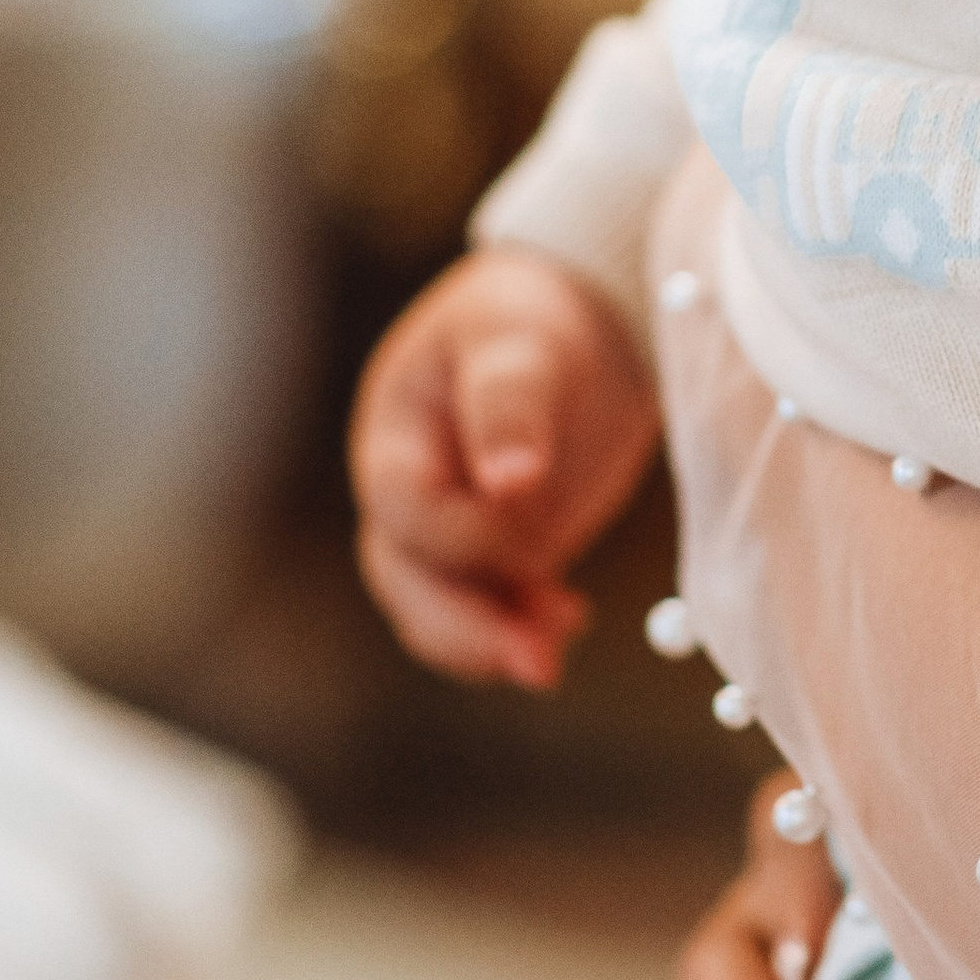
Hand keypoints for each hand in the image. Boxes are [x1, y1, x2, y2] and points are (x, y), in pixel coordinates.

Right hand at [350, 245, 660, 689]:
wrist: (582, 316)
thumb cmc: (536, 316)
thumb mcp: (522, 345)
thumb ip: (510, 406)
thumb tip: (508, 481)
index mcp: (396, 437)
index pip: (406, 510)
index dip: (462, 532)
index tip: (529, 512)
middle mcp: (411, 493)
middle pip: (410, 581)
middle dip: (467, 628)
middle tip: (537, 663)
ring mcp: (453, 529)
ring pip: (445, 610)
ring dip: (496, 638)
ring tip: (553, 656)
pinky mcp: (502, 551)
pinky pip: (494, 610)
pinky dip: (525, 625)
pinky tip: (571, 619)